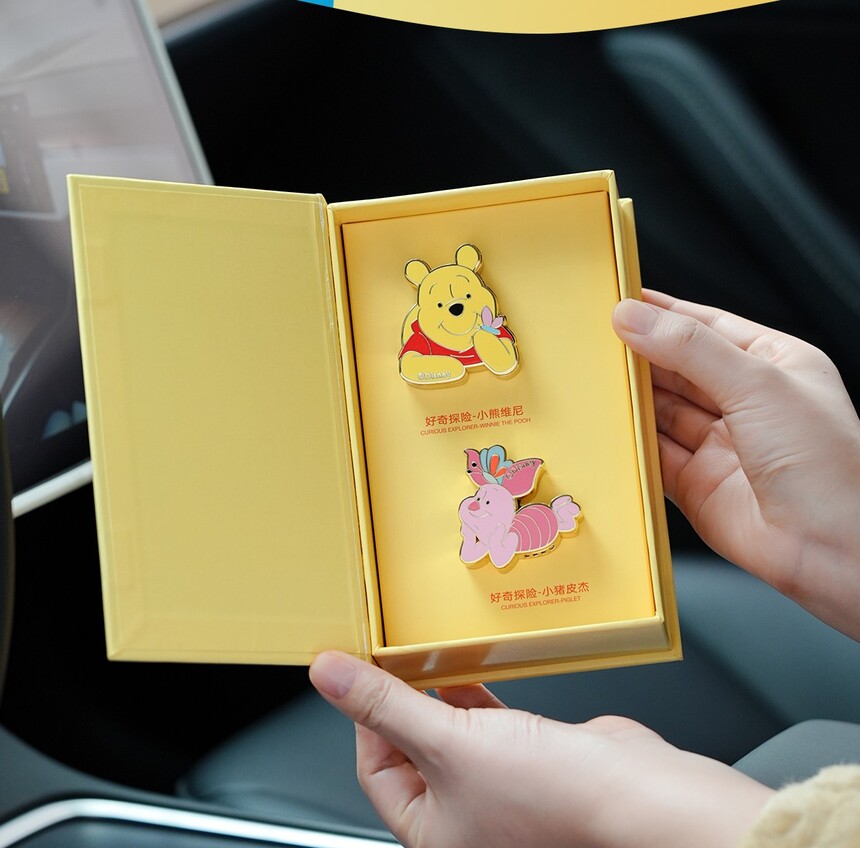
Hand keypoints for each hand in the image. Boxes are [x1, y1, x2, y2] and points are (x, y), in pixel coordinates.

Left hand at [310, 651, 770, 847]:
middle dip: (404, 702)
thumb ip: (384, 704)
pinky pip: (488, 724)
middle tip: (393, 657)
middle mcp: (463, 817)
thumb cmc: (552, 797)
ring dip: (439, 695)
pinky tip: (475, 669)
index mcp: (432, 834)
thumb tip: (329, 676)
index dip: (367, 718)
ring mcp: (498, 789)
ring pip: (450, 734)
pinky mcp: (530, 760)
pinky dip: (477, 696)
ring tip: (428, 657)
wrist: (635, 796)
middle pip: (412, 749)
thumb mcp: (447, 741)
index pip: (375, 768)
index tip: (364, 672)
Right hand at [612, 291, 859, 637]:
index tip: (619, 300)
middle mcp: (745, 403)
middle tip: (594, 343)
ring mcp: (719, 446)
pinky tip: (610, 432)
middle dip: (639, 356)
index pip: (705, 326)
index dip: (662, 313)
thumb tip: (635, 318)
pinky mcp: (697, 486)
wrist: (837, 549)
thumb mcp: (757, 384)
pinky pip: (653, 458)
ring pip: (661, 414)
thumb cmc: (828, 465)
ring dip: (631, 401)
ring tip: (594, 382)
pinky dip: (630, 446)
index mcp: (772, 365)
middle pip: (677, 369)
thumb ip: (690, 349)